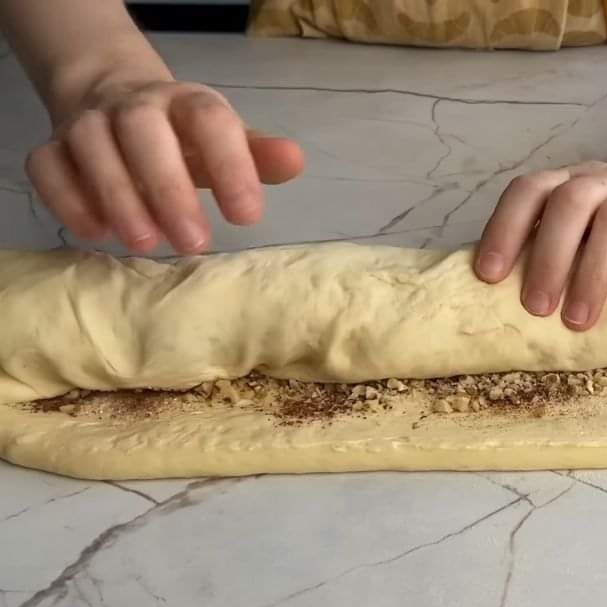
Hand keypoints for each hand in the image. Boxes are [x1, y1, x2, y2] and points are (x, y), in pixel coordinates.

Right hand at [26, 79, 303, 253]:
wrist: (113, 101)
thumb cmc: (182, 138)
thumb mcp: (223, 142)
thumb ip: (256, 156)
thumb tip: (296, 161)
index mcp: (186, 105)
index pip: (209, 121)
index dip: (230, 165)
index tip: (247, 217)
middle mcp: (135, 108)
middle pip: (145, 134)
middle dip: (168, 189)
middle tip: (194, 243)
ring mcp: (89, 125)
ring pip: (93, 149)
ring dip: (118, 197)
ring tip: (144, 243)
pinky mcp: (53, 148)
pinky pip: (49, 167)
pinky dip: (67, 199)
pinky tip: (96, 233)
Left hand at [473, 149, 606, 329]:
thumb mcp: (577, 217)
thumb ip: (545, 242)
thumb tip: (499, 302)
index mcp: (568, 181)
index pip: (529, 191)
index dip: (505, 229)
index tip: (489, 276)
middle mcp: (604, 179)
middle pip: (571, 203)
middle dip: (549, 258)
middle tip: (536, 309)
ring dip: (594, 271)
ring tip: (579, 320)